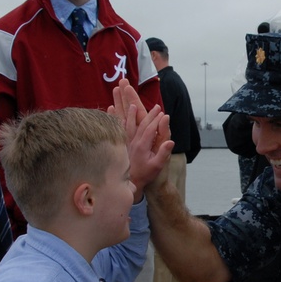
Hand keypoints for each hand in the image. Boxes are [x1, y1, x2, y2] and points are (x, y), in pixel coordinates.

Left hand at [112, 80, 173, 195]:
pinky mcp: (121, 142)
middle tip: (147, 100)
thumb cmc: (146, 174)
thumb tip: (170, 141)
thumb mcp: (158, 165)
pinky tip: (110, 108)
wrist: (132, 183)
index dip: (156, 119)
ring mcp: (126, 141)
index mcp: (143, 145)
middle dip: (142, 109)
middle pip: (138, 121)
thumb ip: (164, 152)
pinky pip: (117, 127)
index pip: (150, 128)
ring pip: (125, 121)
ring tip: (128, 98)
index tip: (161, 111)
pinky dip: (114, 117)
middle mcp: (133, 141)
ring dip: (127, 108)